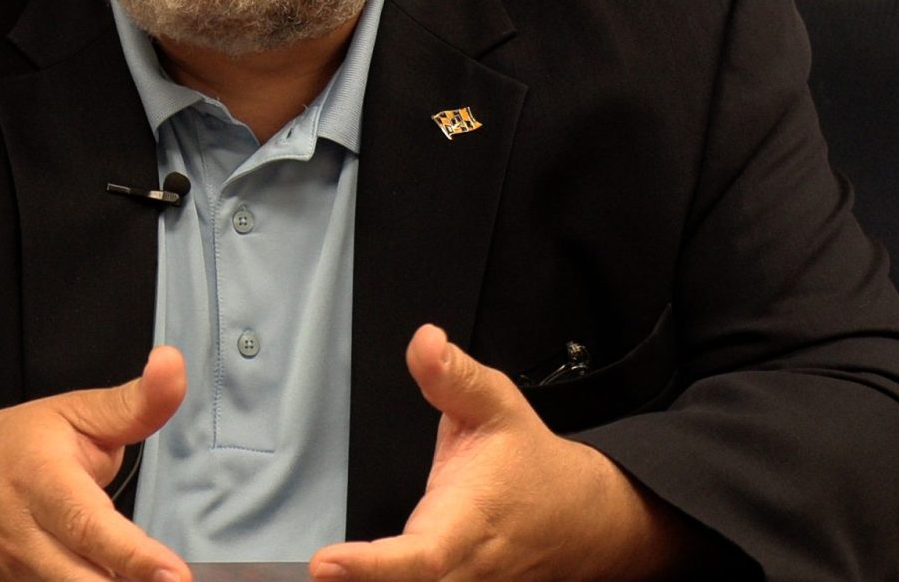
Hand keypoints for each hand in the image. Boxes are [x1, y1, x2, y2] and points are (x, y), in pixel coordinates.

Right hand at [0, 346, 192, 581]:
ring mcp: (20, 574)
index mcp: (41, 478)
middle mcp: (26, 534)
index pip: (88, 524)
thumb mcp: (72, 412)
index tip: (174, 574)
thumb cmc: (14, 447)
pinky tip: (123, 580)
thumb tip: (174, 366)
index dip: (132, 555)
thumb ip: (132, 403)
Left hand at [307, 325, 692, 580]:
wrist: (582, 518)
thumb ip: (453, 377)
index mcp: (469, 519)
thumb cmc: (531, 463)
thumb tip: (425, 342)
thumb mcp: (496, 405)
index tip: (326, 563)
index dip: (374, 566)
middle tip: (316, 572)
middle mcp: (466, 566)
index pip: (421, 555)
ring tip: (328, 577)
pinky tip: (352, 579)